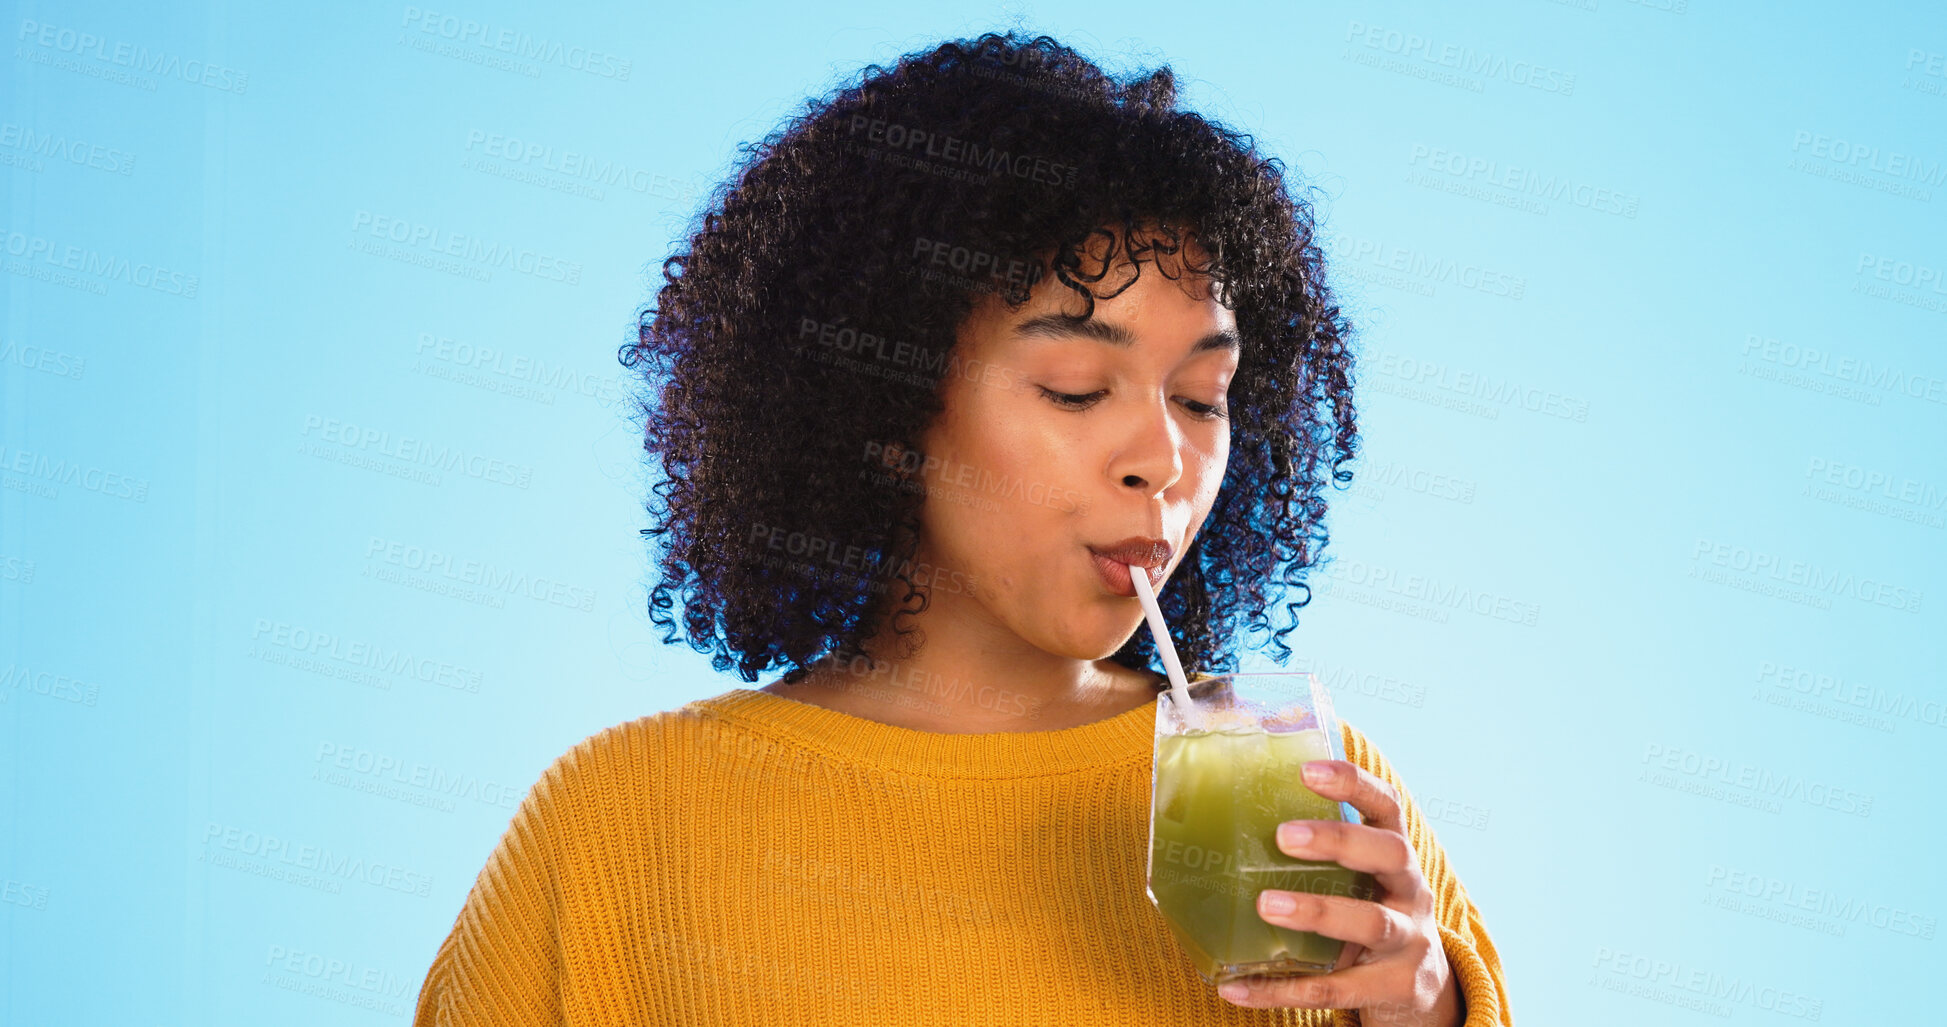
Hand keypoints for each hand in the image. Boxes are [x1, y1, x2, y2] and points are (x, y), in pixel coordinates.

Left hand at [1215, 759, 1463, 1026]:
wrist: (1420, 994)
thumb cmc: (1368, 918)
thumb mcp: (1358, 884)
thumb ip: (1316, 859)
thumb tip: (1218, 827)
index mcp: (1396, 857)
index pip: (1386, 807)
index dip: (1352, 784)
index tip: (1307, 770)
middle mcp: (1411, 892)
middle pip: (1390, 854)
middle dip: (1339, 841)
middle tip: (1284, 836)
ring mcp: (1410, 942)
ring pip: (1372, 923)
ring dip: (1318, 911)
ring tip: (1267, 905)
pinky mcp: (1397, 988)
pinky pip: (1338, 989)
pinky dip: (1284, 990)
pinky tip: (1235, 988)